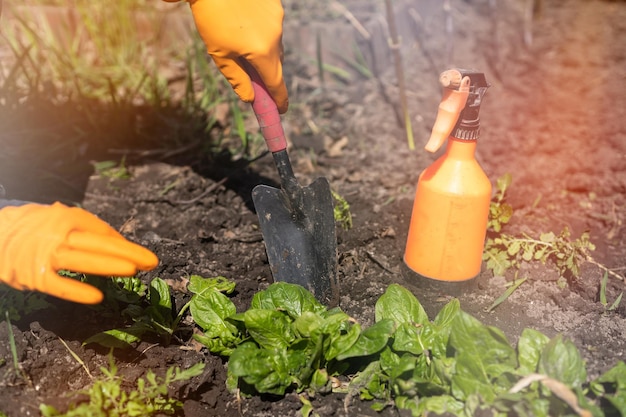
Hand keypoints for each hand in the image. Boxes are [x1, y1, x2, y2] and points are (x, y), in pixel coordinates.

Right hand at [0, 203, 158, 303]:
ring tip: (133, 270)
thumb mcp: (57, 218)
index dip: (122, 243)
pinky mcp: (34, 276)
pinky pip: (58, 285)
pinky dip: (76, 291)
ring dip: (108, 265)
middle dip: (127, 252)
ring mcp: (46, 255)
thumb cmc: (33, 227)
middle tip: (151, 261)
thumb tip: (117, 242)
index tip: (141, 255)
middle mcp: (57, 234)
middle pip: (98, 243)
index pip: (100, 230)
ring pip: (81, 261)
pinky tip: (97, 297)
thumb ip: (84, 228)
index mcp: (65, 217)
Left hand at [187, 0, 287, 112]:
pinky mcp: (276, 5)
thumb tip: (249, 98)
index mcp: (262, 52)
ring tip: (243, 41)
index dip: (279, 99)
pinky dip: (264, 31)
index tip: (281, 109)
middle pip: (277, 63)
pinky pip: (274, 26)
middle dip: (268, 73)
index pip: (275, 83)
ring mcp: (278, 19)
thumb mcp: (219, 54)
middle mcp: (275, 36)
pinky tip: (247, 23)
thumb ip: (237, 78)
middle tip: (257, 80)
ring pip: (276, 43)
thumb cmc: (211, 19)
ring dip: (265, 50)